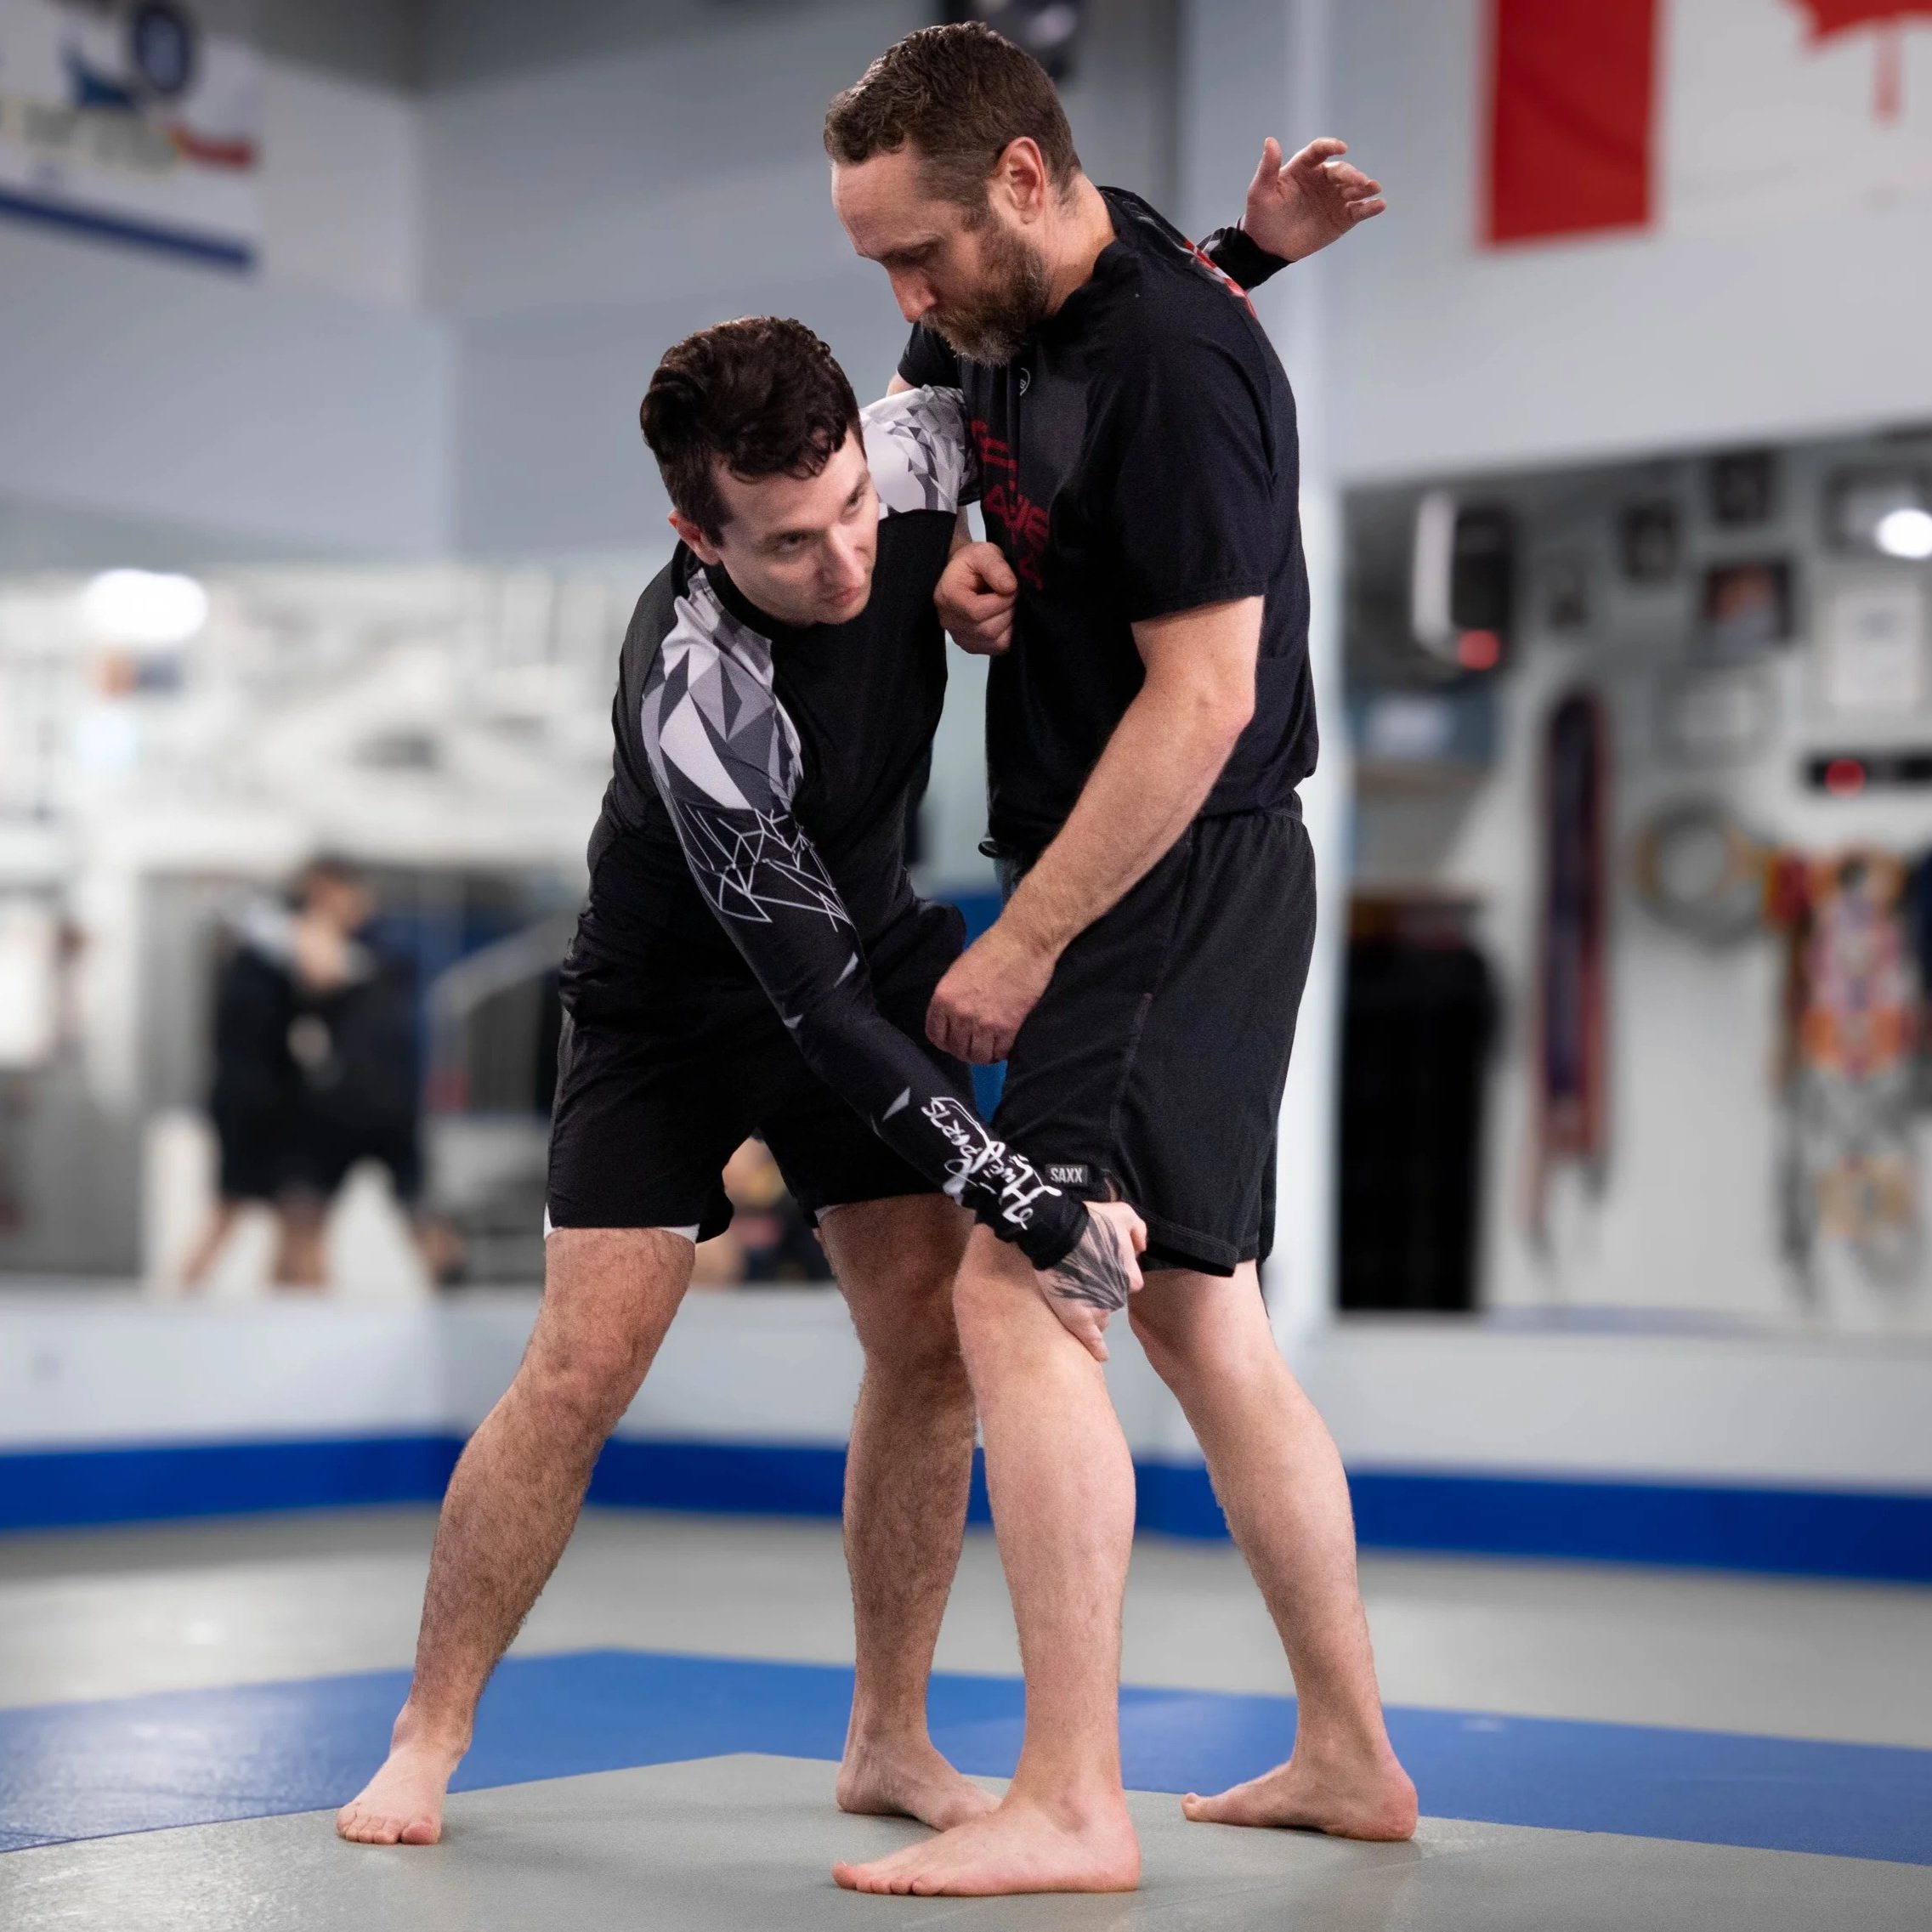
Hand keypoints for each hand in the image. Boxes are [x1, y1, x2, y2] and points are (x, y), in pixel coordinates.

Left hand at [927, 918, 1054, 1064]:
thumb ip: (953, 997)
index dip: (946, 1042)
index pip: (936, 1036)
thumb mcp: (959, 971)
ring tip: (991, 1048)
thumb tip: (954, 1019)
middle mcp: (959, 1013)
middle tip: (977, 1045)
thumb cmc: (993, 949)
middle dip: (966, 1050)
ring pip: (978, 1056)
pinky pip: (1000, 1052)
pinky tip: (1005, 1044)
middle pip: (957, 1049)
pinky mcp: (1008, 1026)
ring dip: (985, 1055)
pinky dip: (1002, 1052)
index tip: (956, 1041)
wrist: (1023, 942)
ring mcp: (983, 1022)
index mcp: (943, 998)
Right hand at [936, 540, 1016, 655]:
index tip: (1011, 588)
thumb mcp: (984, 552)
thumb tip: (1009, 587)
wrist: (965, 574)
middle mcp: (949, 621)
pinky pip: (997, 648)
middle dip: (1007, 611)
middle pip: (986, 629)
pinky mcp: (971, 646)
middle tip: (1012, 596)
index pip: (975, 611)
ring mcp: (959, 637)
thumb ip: (995, 566)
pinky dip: (1008, 634)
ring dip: (1009, 623)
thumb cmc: (972, 563)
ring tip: (1008, 606)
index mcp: (947, 596)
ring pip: (994, 641)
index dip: (1000, 601)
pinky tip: (1005, 617)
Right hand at [1037, 1201, 1146, 1362]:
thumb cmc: (1089, 1222)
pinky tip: (1101, 1356)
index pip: (1129, 1282)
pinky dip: (1096, 1349)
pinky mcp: (1076, 1318)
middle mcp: (1116, 1296)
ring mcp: (1096, 1309)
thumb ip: (1138, 1230)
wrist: (1057, 1231)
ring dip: (1093, 1308)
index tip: (1102, 1265)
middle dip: (1103, 1290)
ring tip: (1076, 1293)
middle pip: (1113, 1299)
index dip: (1115, 1273)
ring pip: (1101, 1316)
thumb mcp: (1123, 1213)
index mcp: (1130, 1277)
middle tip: (1085, 1275)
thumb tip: (1142, 1248)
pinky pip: (1091, 1340)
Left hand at [1240, 136, 1384, 263]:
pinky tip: (1379, 205)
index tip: (1341, 148)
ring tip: (1374, 188)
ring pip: (1353, 189)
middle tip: (1359, 182)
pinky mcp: (1341, 217)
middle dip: (1351, 174)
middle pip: (1341, 171)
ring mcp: (1333, 198)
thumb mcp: (1260, 191)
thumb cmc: (1262, 215)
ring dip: (1365, 187)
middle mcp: (1323, 179)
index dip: (1331, 146)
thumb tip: (1270, 140)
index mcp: (1304, 168)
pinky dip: (1370, 208)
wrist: (1267, 246)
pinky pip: (1358, 210)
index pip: (1319, 151)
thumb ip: (1268, 168)